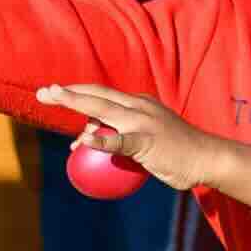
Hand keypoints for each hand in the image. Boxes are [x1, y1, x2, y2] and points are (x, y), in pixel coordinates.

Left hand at [40, 79, 250, 208]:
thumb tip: (90, 145)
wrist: (207, 159)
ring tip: (54, 98)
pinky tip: (84, 140)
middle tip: (43, 92)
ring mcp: (142, 122)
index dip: (77, 91)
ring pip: (103, 108)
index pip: (102, 94)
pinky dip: (102, 140)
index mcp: (138, 104)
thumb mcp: (148, 140)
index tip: (54, 92)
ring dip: (76, 102)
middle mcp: (138, 107)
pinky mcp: (147, 142)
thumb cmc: (178, 154)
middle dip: (68, 92)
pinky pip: (120, 141)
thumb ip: (121, 140)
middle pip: (96, 95)